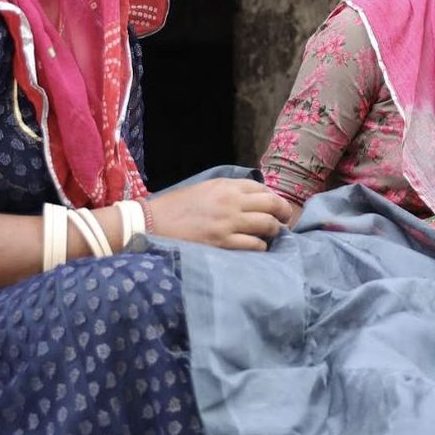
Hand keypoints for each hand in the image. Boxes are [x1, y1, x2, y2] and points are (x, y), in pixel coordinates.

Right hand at [147, 178, 291, 250]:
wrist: (149, 223)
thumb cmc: (174, 207)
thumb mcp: (203, 190)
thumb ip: (227, 192)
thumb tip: (250, 201)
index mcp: (225, 186)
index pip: (262, 188)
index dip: (273, 198)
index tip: (276, 207)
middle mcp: (231, 201)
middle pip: (272, 204)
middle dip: (283, 212)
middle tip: (285, 220)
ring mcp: (229, 223)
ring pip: (268, 225)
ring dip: (275, 230)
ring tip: (272, 235)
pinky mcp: (223, 243)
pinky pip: (255, 245)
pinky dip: (261, 246)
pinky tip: (257, 248)